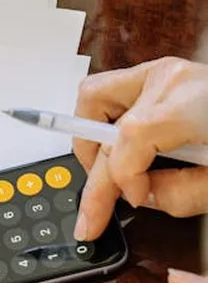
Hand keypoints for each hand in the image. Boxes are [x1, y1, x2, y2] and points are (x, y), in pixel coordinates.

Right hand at [72, 57, 207, 240]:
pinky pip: (112, 92)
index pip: (127, 142)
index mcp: (190, 104)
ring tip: (106, 171)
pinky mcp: (162, 75)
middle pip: (103, 127)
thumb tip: (142, 197)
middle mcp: (169, 80)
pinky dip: (106, 121)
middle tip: (94, 211)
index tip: (133, 203)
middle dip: (95, 176)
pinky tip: (121, 148)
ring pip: (93, 97)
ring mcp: (162, 72)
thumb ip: (179, 195)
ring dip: (91, 137)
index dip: (122, 180)